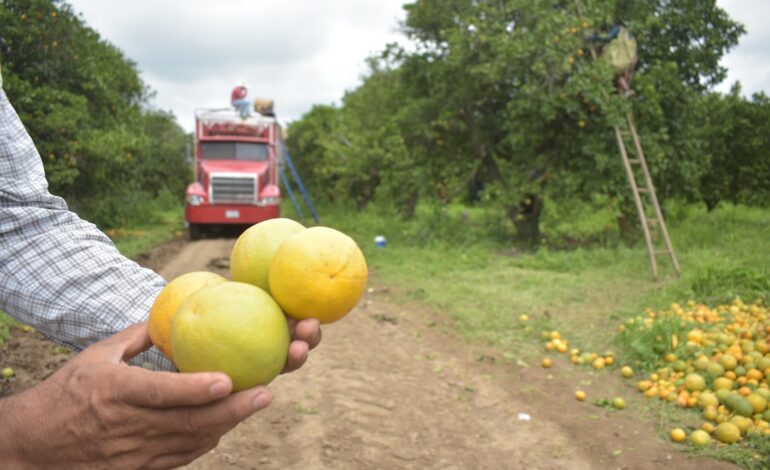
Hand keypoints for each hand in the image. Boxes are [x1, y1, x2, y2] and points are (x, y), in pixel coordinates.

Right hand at [0, 320, 318, 468]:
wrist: (34, 446)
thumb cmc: (66, 393)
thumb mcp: (95, 358)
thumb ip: (135, 337)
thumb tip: (171, 315)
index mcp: (114, 392)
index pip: (160, 393)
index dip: (194, 390)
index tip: (226, 380)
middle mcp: (127, 426)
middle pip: (188, 423)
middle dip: (232, 410)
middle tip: (265, 392)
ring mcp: (134, 453)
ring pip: (191, 442)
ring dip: (227, 424)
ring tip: (257, 402)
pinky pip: (182, 457)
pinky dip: (207, 439)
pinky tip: (227, 423)